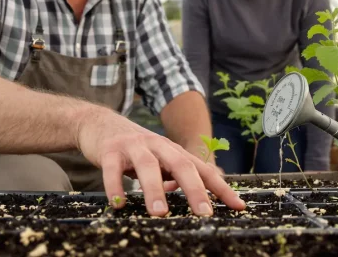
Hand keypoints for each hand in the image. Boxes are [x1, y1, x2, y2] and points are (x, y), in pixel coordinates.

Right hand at [77, 110, 245, 216]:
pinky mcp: (110, 150)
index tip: (238, 206)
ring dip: (155, 190)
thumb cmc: (134, 148)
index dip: (221, 187)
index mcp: (173, 151)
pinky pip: (112, 169)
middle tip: (203, 213)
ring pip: (148, 166)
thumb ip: (174, 176)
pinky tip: (119, 205)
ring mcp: (134, 146)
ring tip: (160, 213)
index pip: (203, 169)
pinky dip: (115, 187)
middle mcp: (158, 146)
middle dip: (194, 189)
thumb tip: (194, 199)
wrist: (99, 123)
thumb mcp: (158, 159)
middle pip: (181, 165)